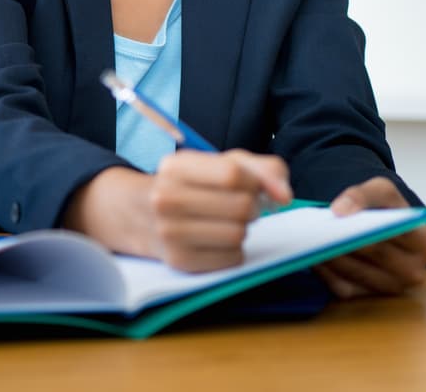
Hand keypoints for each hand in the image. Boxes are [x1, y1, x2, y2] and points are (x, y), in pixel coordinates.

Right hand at [146, 149, 291, 271]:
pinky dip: (234, 250)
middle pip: (241, 206)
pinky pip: (232, 257)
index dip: (255, 181)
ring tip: (225, 222)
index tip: (255, 187)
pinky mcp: (180, 261)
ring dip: (242, 229)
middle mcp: (166, 198)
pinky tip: (217, 240)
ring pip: (239, 234)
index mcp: (175, 166)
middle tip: (237, 206)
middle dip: (250, 207)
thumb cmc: (191, 186)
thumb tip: (284, 195)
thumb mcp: (219, 164)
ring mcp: (169, 232)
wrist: (141, 214)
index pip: (232, 174)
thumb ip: (261, 169)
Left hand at [313, 177, 425, 298]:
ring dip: (329, 256)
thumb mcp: (382, 191)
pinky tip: (313, 255)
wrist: (386, 230)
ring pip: (355, 272)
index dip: (363, 224)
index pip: (391, 233)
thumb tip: (340, 211)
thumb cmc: (388, 210)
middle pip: (373, 253)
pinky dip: (325, 272)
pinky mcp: (369, 297)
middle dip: (342, 238)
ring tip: (310, 238)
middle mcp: (414, 272)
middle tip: (315, 227)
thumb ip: (363, 194)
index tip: (336, 215)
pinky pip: (342, 286)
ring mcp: (392, 288)